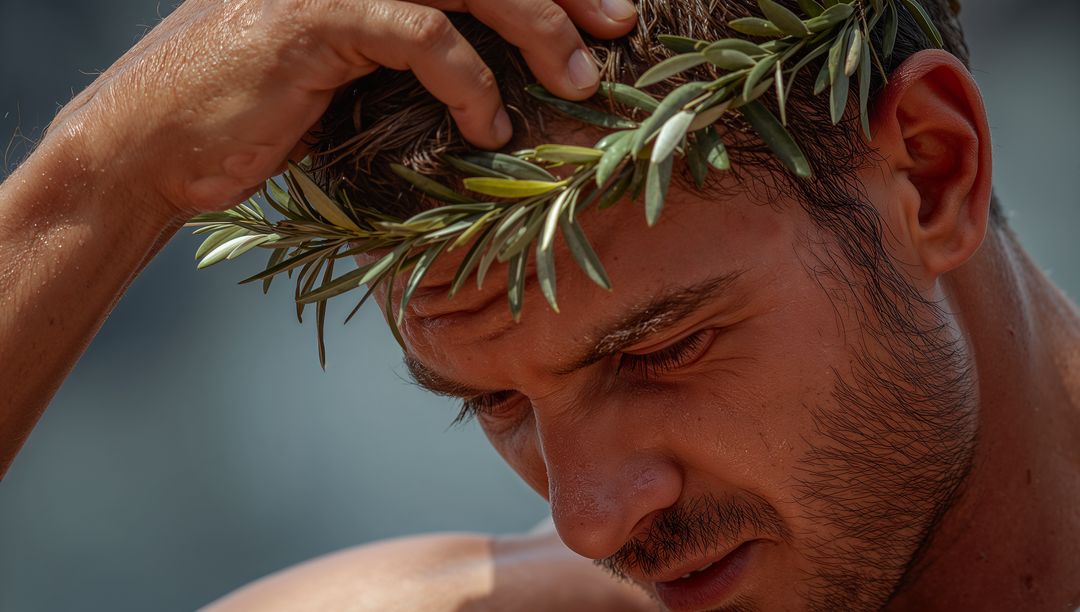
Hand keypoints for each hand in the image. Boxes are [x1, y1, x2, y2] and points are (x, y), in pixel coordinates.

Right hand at [47, 0, 637, 217]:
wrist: (155, 144)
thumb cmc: (261, 114)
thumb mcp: (354, 72)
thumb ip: (419, 49)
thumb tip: (510, 73)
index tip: (604, 7)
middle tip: (620, 24)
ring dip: (537, 27)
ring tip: (580, 82)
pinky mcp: (310, 18)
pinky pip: (418, 32)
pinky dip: (467, 79)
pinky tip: (490, 125)